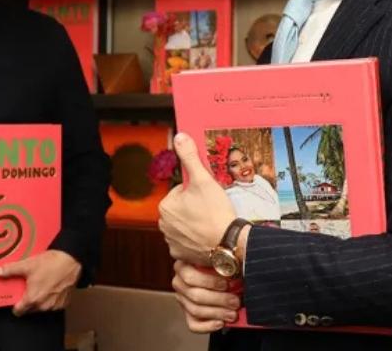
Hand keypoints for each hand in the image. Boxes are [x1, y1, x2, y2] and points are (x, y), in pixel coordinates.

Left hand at [0, 250, 81, 314]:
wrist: (72, 259)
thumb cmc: (50, 263)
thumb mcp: (28, 265)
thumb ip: (10, 270)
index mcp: (32, 300)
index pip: (18, 312)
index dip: (15, 304)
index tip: (17, 296)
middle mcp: (43, 306)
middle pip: (30, 309)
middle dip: (28, 300)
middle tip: (30, 286)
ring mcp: (55, 306)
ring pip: (42, 307)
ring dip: (41, 299)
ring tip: (42, 284)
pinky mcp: (65, 303)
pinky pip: (54, 304)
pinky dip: (52, 298)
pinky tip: (53, 286)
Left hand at [158, 133, 235, 265]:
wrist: (228, 243)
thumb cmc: (215, 212)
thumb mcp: (203, 179)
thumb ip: (190, 157)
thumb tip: (180, 137)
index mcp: (165, 205)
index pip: (181, 191)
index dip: (197, 191)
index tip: (208, 197)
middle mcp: (163, 224)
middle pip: (182, 208)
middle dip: (195, 207)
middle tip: (211, 209)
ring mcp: (171, 241)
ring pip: (185, 224)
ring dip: (195, 222)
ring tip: (211, 222)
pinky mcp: (181, 254)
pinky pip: (187, 242)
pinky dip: (196, 239)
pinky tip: (208, 236)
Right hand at [172, 260, 239, 332]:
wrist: (221, 276)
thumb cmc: (221, 266)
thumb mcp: (220, 259)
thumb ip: (224, 263)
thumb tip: (237, 267)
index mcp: (183, 265)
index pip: (191, 277)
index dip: (210, 282)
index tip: (227, 284)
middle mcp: (179, 282)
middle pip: (195, 295)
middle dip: (218, 300)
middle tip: (235, 301)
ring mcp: (182, 299)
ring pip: (196, 310)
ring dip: (217, 313)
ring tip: (232, 313)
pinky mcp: (187, 313)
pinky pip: (194, 324)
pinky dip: (208, 326)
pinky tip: (220, 323)